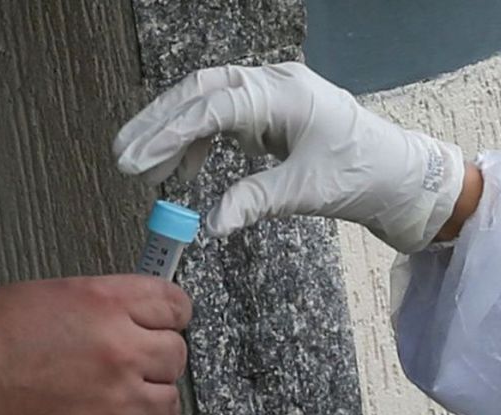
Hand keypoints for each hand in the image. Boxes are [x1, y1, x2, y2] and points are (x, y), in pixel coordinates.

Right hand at [0, 275, 190, 414]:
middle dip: (153, 359)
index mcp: (101, 303)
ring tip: (112, 405)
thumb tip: (116, 317)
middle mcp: (117, 350)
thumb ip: (89, 307)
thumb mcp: (35, 298)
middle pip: (175, 355)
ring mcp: (115, 404)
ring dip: (146, 404)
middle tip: (125, 367)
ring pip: (168, 403)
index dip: (168, 316)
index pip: (173, 304)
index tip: (163, 325)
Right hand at [114, 62, 464, 253]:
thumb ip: (253, 202)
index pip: (212, 108)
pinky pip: (220, 118)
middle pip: (199, 92)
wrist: (397, 173)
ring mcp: (270, 94)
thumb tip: (209, 225)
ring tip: (147, 171)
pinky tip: (186, 171)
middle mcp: (272, 83)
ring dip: (173, 133)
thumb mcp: (305, 191)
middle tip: (122, 155)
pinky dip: (197, 143)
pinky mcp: (268, 111)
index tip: (137, 161)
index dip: (169, 134)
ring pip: (205, 101)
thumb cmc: (359, 175)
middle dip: (157, 123)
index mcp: (283, 95)